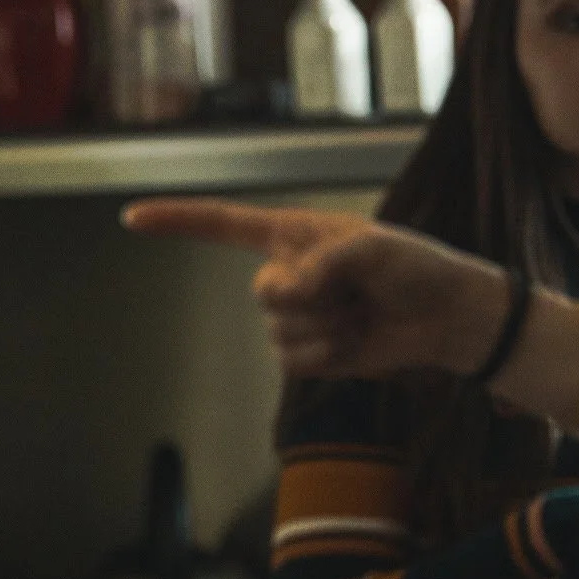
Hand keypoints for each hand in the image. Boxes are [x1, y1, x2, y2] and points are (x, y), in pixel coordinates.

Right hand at [121, 198, 506, 376]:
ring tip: (361, 315)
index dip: (176, 220)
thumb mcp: (371, 248)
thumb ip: (320, 264)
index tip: (132, 218)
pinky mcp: (311, 352)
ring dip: (327, 329)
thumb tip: (284, 296)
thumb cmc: (414, 268)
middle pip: (261, 293)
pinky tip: (357, 340)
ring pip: (279, 332)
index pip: (223, 224)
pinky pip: (293, 360)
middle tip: (352, 292)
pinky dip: (328, 355)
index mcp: (293, 235)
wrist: (446, 316)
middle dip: (307, 297)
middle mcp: (287, 273)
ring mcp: (297, 316)